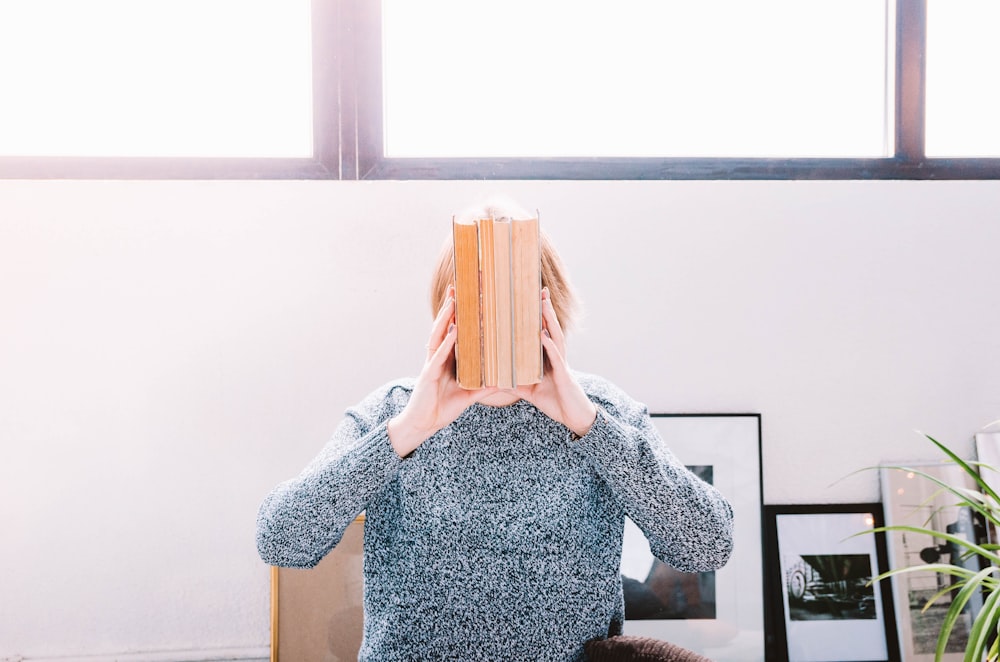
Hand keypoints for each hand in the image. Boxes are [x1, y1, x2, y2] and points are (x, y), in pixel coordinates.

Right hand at [387, 286, 497, 456]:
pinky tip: (454, 330)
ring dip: (445, 317)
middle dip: (449, 308)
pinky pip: (439, 355)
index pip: (453, 333)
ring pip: (438, 336)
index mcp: (446, 361)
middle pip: (443, 328)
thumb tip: (502, 382)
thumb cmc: (442, 409)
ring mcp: (431, 365)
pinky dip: (447, 342)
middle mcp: (437, 358)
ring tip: (453, 301)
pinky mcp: (428, 375)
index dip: (458, 316)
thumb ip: (483, 388)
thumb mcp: (468, 396)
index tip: (466, 299)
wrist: (423, 424)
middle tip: (456, 288)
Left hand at [514, 287, 596, 437]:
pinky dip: (549, 346)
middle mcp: (557, 357)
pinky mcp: (564, 376)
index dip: (537, 316)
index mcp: (548, 358)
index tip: (529, 299)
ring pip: (555, 337)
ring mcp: (562, 364)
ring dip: (549, 320)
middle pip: (550, 328)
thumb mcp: (530, 391)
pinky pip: (556, 358)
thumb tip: (494, 379)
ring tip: (542, 304)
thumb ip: (514, 383)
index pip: (542, 332)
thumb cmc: (556, 402)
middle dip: (546, 310)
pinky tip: (543, 335)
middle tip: (540, 290)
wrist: (574, 417)